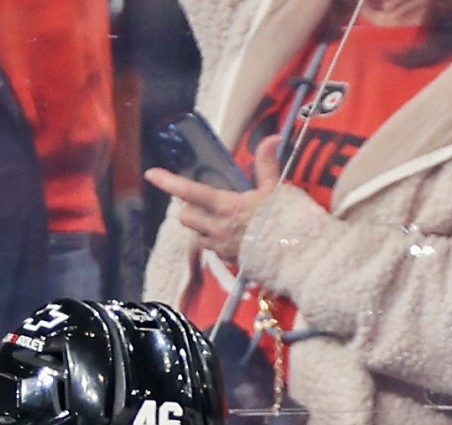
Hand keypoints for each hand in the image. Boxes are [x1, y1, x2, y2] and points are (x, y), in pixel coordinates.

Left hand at [145, 137, 283, 268]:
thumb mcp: (277, 188)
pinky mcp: (225, 260)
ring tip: (220, 219)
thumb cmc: (288, 219)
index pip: (190, 192)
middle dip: (190, 208)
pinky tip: (231, 234)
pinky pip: (209, 248)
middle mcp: (217, 228)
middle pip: (186, 216)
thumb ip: (267, 164)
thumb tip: (271, 138)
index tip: (151, 173)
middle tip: (206, 202)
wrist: (299, 254)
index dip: (169, 182)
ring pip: (195, 234)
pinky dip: (212, 240)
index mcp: (227, 206)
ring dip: (200, 225)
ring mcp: (219, 246)